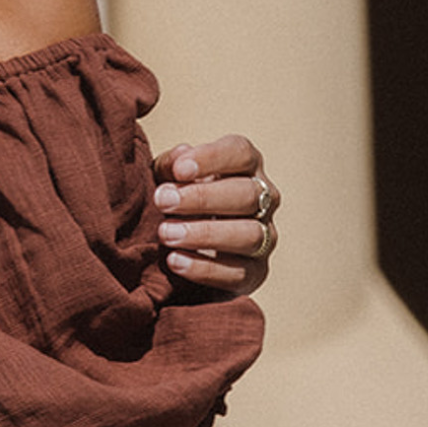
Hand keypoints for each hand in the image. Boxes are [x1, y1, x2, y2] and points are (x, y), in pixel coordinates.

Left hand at [152, 135, 280, 295]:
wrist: (185, 251)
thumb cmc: (178, 204)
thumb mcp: (167, 179)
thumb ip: (170, 165)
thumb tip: (179, 157)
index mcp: (246, 167)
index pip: (240, 153)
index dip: (211, 158)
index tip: (178, 170)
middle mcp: (264, 200)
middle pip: (247, 194)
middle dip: (202, 198)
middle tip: (162, 201)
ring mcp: (265, 237)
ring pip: (249, 234)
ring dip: (204, 234)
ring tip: (166, 234)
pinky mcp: (255, 273)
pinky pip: (238, 273)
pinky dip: (205, 268)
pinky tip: (175, 260)